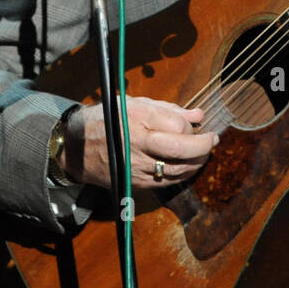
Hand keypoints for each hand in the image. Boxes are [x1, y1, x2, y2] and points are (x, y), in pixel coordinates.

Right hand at [59, 97, 218, 190]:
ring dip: (197, 162)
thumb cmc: (107, 120)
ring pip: (180, 170)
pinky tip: (187, 164)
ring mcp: (138, 168)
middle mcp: (139, 145)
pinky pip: (169, 181)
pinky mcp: (137, 183)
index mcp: (137, 119)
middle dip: (204, 146)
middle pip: (183, 150)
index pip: (179, 126)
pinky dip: (183, 173)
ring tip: (203, 152)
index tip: (193, 123)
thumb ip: (168, 110)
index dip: (192, 126)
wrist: (76, 148)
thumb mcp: (135, 104)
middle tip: (212, 139)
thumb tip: (198, 115)